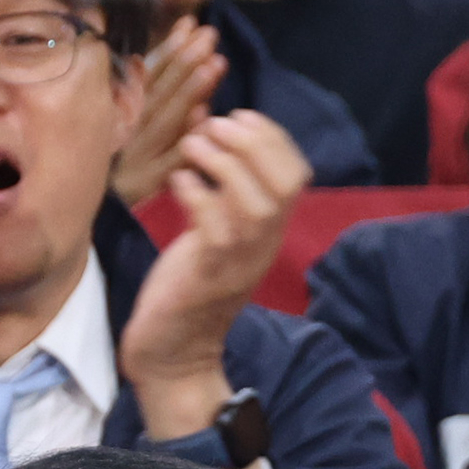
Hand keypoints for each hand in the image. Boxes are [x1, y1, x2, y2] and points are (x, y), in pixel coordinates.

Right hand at [108, 18, 226, 206]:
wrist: (72, 210)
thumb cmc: (103, 161)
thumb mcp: (119, 114)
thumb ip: (150, 71)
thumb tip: (185, 25)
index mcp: (118, 113)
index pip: (146, 77)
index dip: (170, 50)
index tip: (193, 24)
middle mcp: (125, 132)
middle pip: (157, 95)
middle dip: (184, 64)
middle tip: (209, 38)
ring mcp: (134, 158)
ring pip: (164, 122)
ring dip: (188, 92)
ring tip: (214, 65)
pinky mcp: (143, 186)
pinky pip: (169, 161)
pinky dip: (186, 138)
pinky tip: (204, 117)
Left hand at [119, 112, 307, 438]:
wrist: (172, 352)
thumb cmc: (187, 285)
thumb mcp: (212, 230)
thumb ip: (219, 187)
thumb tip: (208, 125)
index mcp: (270, 231)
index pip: (296, 174)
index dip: (273, 138)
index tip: (239, 116)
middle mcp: (264, 245)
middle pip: (284, 184)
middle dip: (253, 143)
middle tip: (215, 125)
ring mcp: (239, 262)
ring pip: (255, 203)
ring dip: (224, 164)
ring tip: (193, 146)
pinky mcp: (208, 277)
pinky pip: (215, 230)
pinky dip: (198, 197)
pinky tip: (177, 182)